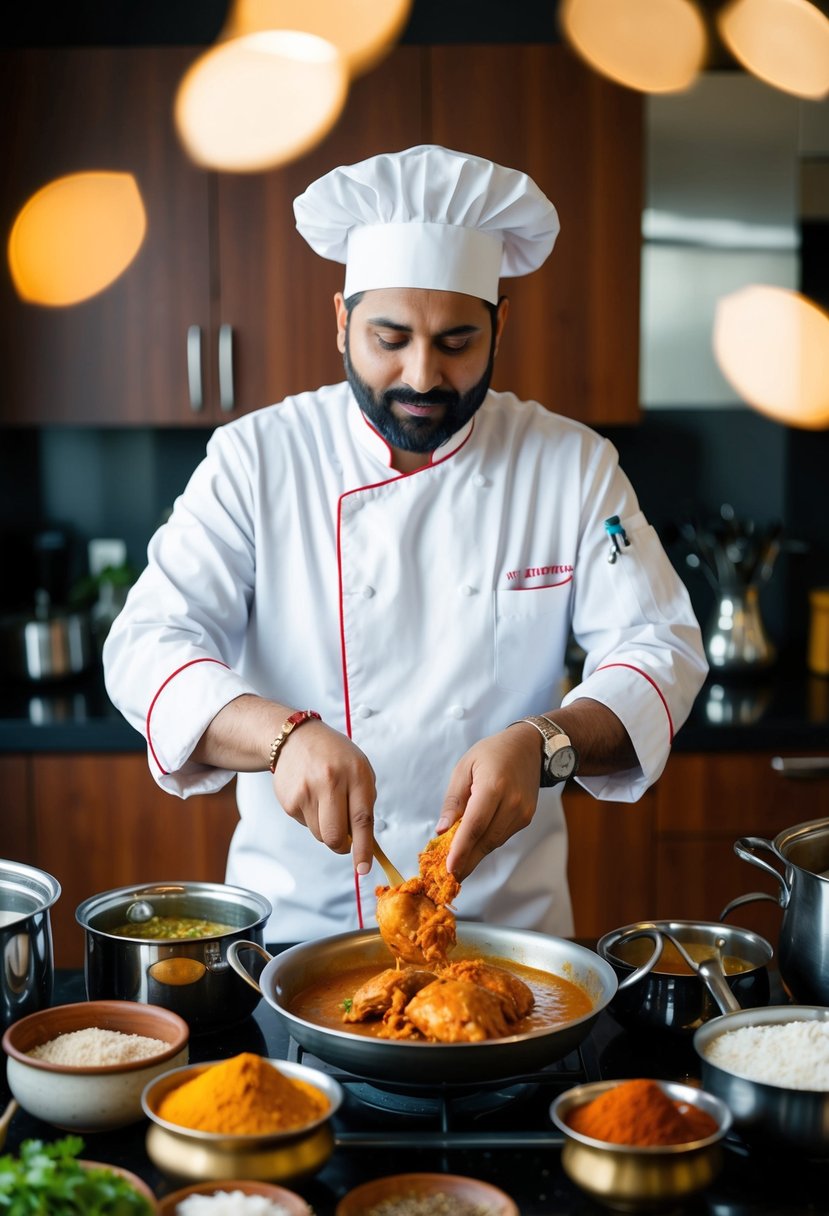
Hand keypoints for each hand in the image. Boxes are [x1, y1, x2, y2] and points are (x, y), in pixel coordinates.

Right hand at [271, 720, 376, 874]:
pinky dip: (311, 818)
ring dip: (326, 829)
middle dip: (342, 846)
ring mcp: (306, 792)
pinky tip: (310, 795)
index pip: (362, 819)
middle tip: (345, 841)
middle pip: (336, 835)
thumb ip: (364, 802)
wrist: (294, 738)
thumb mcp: (359, 768)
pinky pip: (306, 825)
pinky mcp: (289, 801)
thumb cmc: (334, 756)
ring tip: (325, 802)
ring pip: (320, 834)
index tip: (363, 868)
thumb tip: (365, 842)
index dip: (363, 848)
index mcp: (355, 773)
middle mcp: (330, 781)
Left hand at [437, 724, 540, 880]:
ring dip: (476, 855)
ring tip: (458, 866)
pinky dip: (487, 843)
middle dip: (467, 861)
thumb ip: (453, 800)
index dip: (462, 849)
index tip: (449, 868)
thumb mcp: (464, 767)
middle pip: (486, 839)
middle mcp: (512, 802)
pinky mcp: (527, 818)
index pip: (475, 825)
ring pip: (495, 841)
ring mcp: (523, 812)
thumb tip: (443, 830)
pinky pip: (502, 836)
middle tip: (450, 877)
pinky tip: (474, 847)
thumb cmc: (492, 753)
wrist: (529, 747)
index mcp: (494, 786)